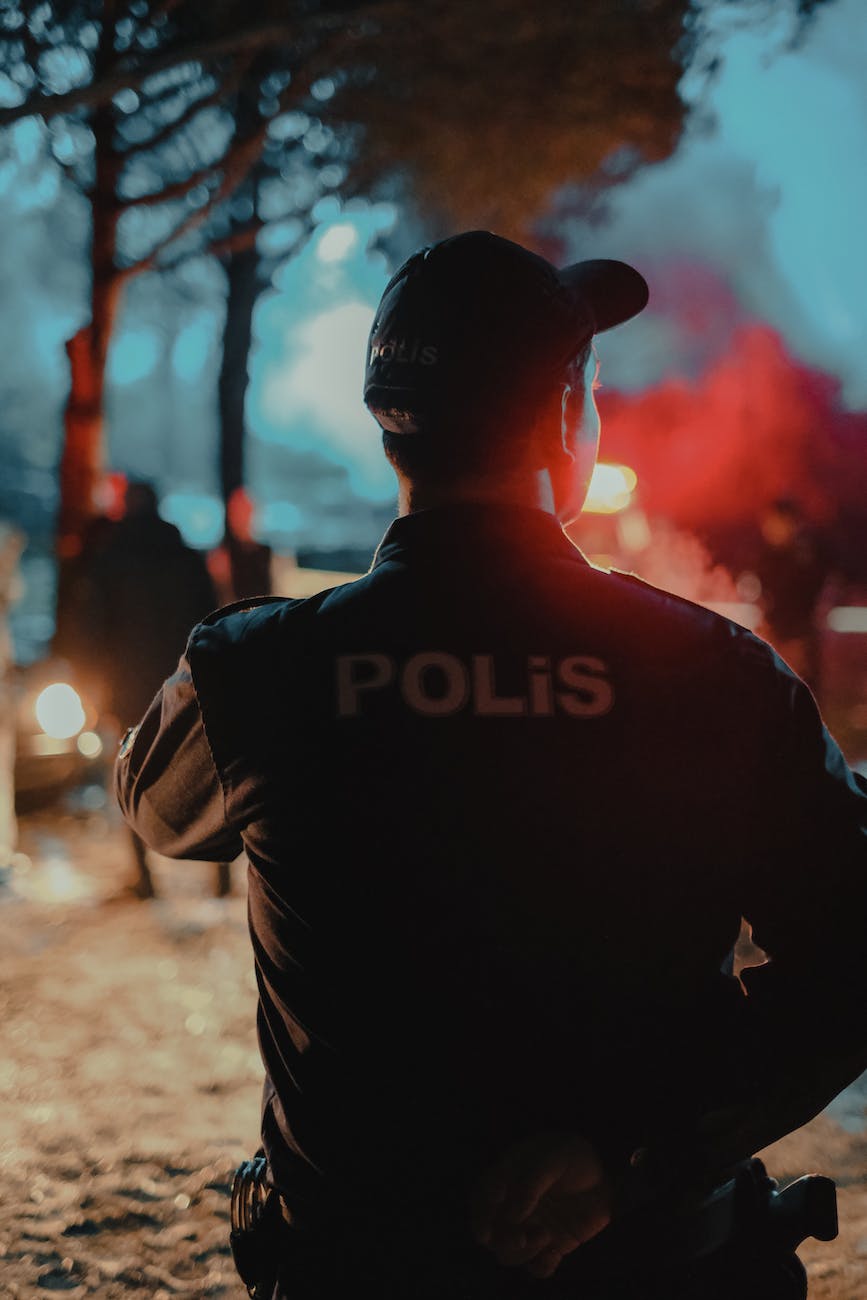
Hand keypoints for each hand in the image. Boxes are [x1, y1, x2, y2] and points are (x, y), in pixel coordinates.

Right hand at [470, 1132, 611, 1278]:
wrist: (609, 1178)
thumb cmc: (576, 1158)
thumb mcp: (555, 1157)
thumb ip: (531, 1182)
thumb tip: (512, 1215)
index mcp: (509, 1179)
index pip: (482, 1196)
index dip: (480, 1212)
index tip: (490, 1224)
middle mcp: (514, 1206)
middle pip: (491, 1232)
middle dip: (501, 1240)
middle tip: (522, 1236)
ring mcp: (531, 1227)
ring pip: (509, 1253)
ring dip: (523, 1252)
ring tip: (546, 1235)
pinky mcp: (550, 1246)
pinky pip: (536, 1268)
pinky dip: (541, 1268)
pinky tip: (554, 1255)